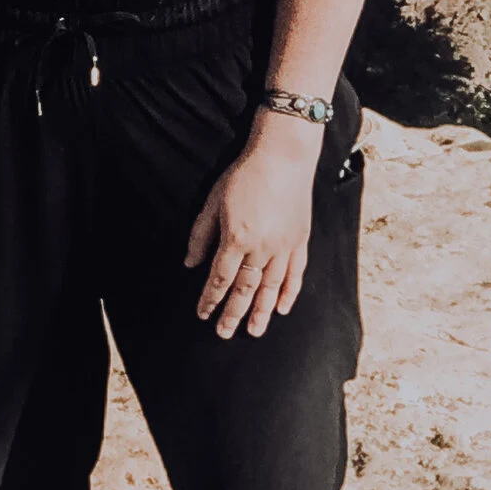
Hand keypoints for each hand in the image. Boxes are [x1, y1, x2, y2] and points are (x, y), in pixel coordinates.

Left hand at [183, 119, 321, 337]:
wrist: (283, 156)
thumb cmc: (244, 175)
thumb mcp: (214, 201)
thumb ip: (201, 235)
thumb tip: (190, 263)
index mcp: (237, 238)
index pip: (220, 278)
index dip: (210, 299)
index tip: (202, 314)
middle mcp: (262, 248)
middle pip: (245, 290)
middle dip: (233, 314)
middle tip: (224, 333)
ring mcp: (284, 246)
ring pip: (271, 288)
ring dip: (261, 312)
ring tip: (254, 331)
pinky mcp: (300, 241)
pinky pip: (295, 274)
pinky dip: (289, 293)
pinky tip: (283, 309)